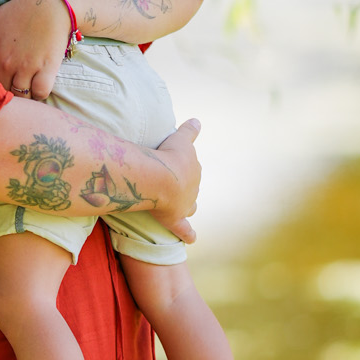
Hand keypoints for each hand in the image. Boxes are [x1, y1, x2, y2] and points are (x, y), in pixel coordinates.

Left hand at [0, 0, 71, 98]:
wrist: (49, 4)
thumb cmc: (19, 11)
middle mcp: (7, 65)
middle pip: (2, 93)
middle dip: (5, 93)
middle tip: (12, 87)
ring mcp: (28, 68)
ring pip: (21, 97)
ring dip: (22, 96)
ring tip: (25, 89)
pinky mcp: (47, 69)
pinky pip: (41, 93)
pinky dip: (39, 94)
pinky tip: (38, 86)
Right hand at [154, 118, 200, 242]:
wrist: (161, 177)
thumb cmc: (168, 156)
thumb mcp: (179, 138)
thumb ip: (189, 131)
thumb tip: (198, 120)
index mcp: (193, 169)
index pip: (191, 169)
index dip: (184, 168)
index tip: (177, 167)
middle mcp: (192, 187)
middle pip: (190, 187)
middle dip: (184, 186)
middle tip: (172, 184)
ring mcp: (184, 204)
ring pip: (189, 206)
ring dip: (186, 206)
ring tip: (178, 206)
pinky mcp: (174, 218)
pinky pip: (184, 229)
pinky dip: (189, 234)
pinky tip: (193, 239)